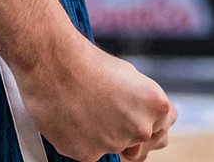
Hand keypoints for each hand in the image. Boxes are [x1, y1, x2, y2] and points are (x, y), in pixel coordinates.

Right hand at [10, 34, 175, 161]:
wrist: (52, 61)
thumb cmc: (84, 62)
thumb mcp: (127, 75)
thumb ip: (140, 102)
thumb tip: (138, 114)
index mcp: (156, 105)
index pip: (162, 127)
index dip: (143, 119)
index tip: (130, 114)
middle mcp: (140, 128)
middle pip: (138, 142)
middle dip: (124, 131)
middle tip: (103, 112)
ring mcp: (116, 143)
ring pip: (112, 148)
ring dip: (101, 136)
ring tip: (83, 110)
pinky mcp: (89, 154)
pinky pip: (89, 153)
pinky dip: (80, 140)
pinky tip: (72, 117)